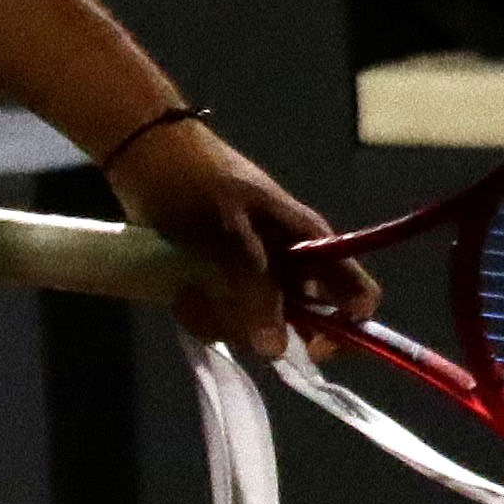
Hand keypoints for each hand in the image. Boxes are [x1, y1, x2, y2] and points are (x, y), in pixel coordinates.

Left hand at [103, 118, 380, 357]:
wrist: (147, 155)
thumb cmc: (195, 180)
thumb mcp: (227, 234)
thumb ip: (256, 289)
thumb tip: (278, 347)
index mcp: (309, 243)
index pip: (357, 294)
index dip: (347, 327)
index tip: (311, 347)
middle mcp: (290, 266)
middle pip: (298, 325)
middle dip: (256, 325)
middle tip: (218, 303)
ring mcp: (256, 279)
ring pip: (255, 329)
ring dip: (219, 318)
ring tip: (190, 290)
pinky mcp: (223, 288)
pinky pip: (223, 322)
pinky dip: (201, 314)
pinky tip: (181, 293)